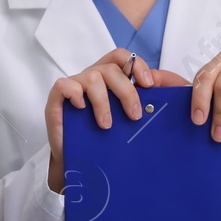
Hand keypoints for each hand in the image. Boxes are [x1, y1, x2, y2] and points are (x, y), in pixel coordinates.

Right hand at [45, 49, 190, 190]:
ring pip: (93, 77)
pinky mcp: (56, 99)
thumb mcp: (130, 120)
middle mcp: (92, 78)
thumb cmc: (105, 140)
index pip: (123, 57)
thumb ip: (147, 103)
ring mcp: (74, 87)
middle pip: (112, 68)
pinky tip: (82, 108)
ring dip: (103, 101)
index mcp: (110, 78)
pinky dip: (75, 93)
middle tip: (134, 116)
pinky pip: (65, 85)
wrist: (79, 163)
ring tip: (107, 125)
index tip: (149, 85)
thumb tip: (164, 86)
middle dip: (127, 91)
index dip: (137, 65)